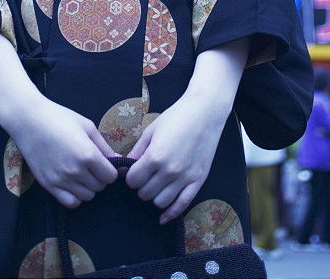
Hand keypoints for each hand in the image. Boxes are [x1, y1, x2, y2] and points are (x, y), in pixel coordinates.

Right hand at [9, 95, 117, 208]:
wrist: (29, 120)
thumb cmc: (60, 118)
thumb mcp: (87, 126)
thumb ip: (104, 147)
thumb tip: (119, 162)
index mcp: (88, 155)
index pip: (110, 176)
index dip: (110, 170)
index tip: (104, 163)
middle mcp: (75, 171)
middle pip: (100, 187)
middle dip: (99, 177)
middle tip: (91, 165)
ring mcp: (61, 180)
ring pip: (87, 197)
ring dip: (88, 187)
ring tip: (81, 172)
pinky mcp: (48, 185)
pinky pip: (70, 203)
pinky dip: (75, 196)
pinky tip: (72, 183)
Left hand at [125, 92, 225, 223]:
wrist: (204, 112)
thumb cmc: (176, 117)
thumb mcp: (151, 130)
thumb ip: (137, 151)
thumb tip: (124, 167)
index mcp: (155, 156)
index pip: (133, 180)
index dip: (130, 177)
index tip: (134, 171)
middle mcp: (169, 170)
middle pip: (145, 193)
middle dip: (141, 186)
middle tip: (145, 176)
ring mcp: (185, 178)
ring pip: (160, 202)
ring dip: (154, 196)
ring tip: (156, 184)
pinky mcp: (198, 181)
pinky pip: (182, 205)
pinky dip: (170, 214)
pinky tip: (163, 216)